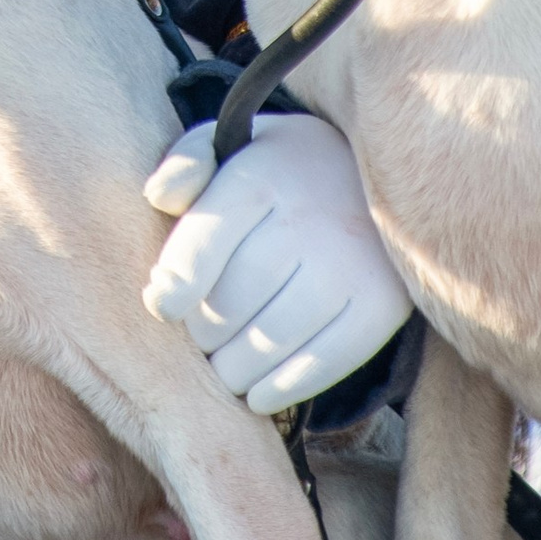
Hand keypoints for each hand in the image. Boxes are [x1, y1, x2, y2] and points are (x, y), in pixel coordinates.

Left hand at [141, 110, 410, 413]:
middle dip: (204, 330)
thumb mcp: (229, 146)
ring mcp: (352, 263)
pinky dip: (284, 387)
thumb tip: (158, 198)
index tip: (161, 306)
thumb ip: (185, 166)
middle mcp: (311, 217)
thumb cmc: (277, 172)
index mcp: (265, 174)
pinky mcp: (383, 304)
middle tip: (200, 338)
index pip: (209, 237)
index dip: (178, 281)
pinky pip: (325, 362)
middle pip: (236, 298)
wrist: (371, 177)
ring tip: (224, 367)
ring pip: (274, 338)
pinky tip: (259, 394)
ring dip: (236, 368)